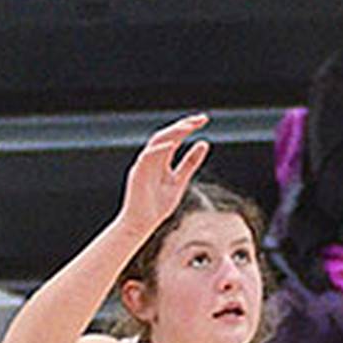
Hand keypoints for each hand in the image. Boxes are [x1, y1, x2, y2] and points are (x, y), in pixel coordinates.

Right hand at [118, 114, 210, 240]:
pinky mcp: (138, 174)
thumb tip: (204, 143)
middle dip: (183, 125)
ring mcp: (143, 165)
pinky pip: (147, 157)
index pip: (174, 137)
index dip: (187, 126)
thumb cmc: (158, 205)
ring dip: (173, 133)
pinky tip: (172, 144)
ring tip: (189, 126)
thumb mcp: (180, 180)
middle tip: (201, 119)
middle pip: (166, 135)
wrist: (141, 224)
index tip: (203, 119)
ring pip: (157, 142)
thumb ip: (190, 163)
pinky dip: (159, 149)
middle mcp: (150, 158)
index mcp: (160, 159)